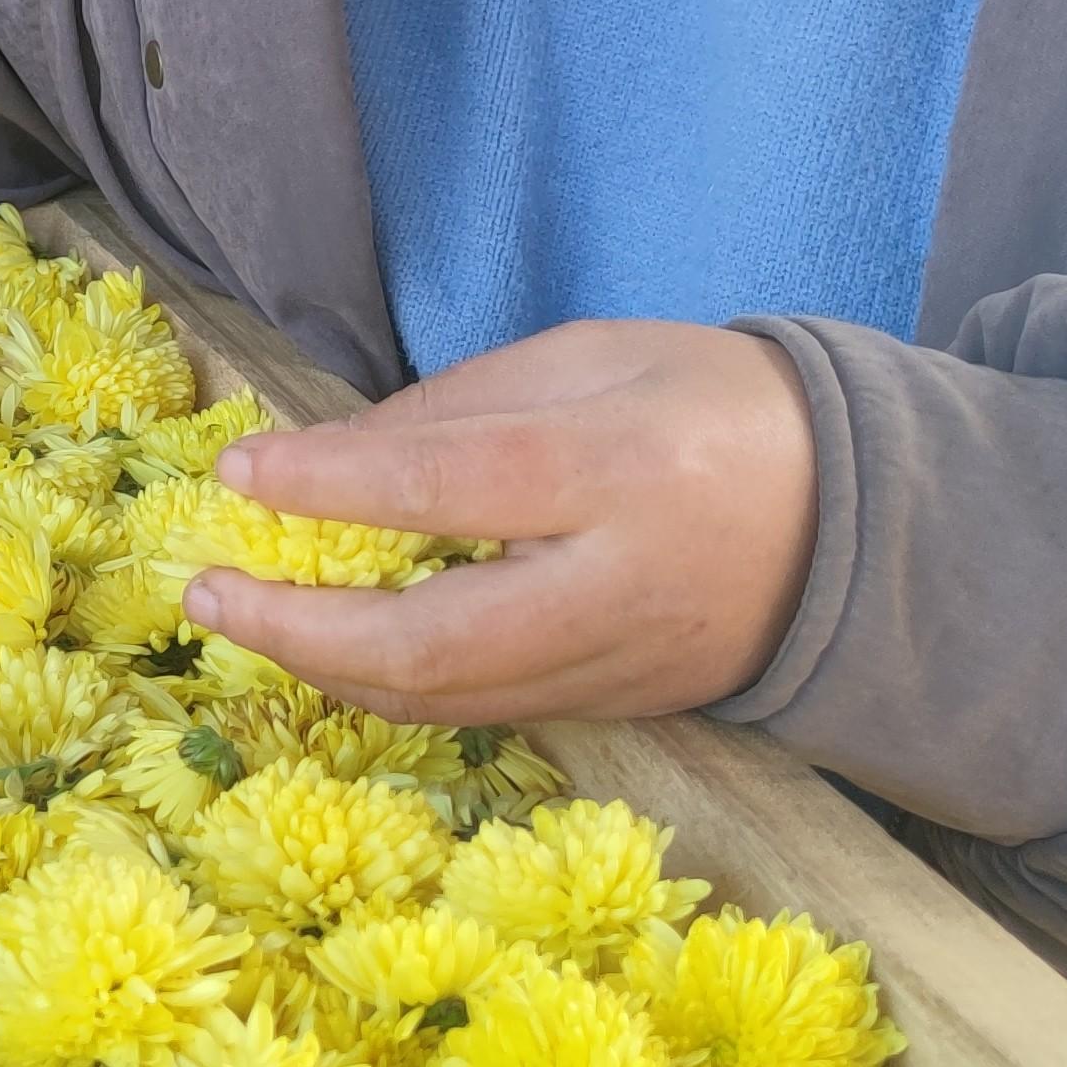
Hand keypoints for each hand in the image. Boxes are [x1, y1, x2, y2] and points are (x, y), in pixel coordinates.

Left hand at [181, 318, 818, 731]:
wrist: (859, 519)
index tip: (242, 470)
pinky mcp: (617, 710)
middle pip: (435, 644)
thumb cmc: (716, 407)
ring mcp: (619, 668)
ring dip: (330, 669)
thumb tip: (335, 455)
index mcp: (621, 472)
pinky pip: (483, 709)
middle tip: (207, 594)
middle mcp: (617, 589)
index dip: (333, 484)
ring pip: (448, 699)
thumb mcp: (597, 356)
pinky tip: (333, 647)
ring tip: (245, 620)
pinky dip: (393, 684)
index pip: (450, 485)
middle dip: (301, 632)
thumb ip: (464, 403)